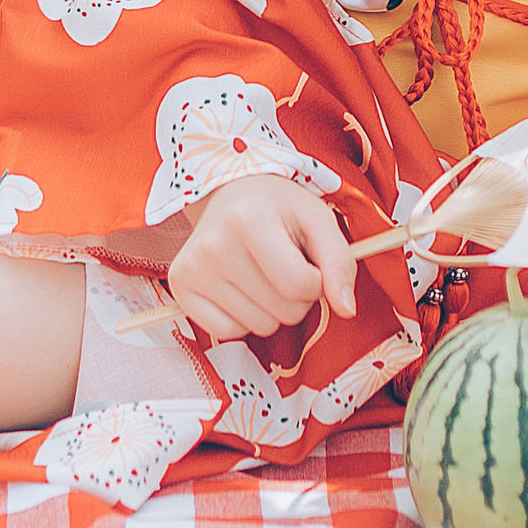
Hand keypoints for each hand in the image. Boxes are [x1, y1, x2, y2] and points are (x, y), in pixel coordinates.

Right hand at [167, 174, 357, 340]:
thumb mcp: (317, 220)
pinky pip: (229, 333)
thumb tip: (347, 310)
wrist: (229, 194)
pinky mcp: (180, 288)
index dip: (316, 281)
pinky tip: (240, 288)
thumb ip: (340, 262)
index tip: (306, 259)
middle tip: (283, 265)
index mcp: (248, 219)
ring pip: (259, 327)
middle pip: (283, 312)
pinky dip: (243, 319)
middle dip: (295, 297)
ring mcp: (192, 269)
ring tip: (262, 273)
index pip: (301, 285)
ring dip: (272, 309)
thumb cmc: (278, 208)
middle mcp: (213, 245)